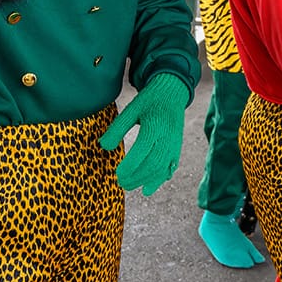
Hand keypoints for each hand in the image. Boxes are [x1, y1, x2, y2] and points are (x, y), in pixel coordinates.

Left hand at [99, 75, 191, 194]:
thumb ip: (117, 128)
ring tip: (131, 186)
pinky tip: (149, 188)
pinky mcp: (177, 148)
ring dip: (146, 181)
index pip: (143, 149)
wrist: (172, 93)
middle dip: (137, 176)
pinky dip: (160, 180)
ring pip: (162, 168)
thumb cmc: (148, 102)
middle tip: (121, 183)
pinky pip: (170, 167)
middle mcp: (167, 136)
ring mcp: (174, 144)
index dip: (130, 165)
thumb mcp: (130, 110)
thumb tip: (104, 147)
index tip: (117, 173)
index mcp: (154, 125)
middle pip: (153, 162)